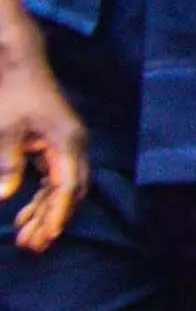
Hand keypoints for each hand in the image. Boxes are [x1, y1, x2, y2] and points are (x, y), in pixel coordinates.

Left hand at [0, 37, 88, 251]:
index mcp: (67, 142)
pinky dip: (43, 198)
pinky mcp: (56, 145)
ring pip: (64, 188)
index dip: (56, 214)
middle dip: (52, 220)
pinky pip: (55, 179)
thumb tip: (5, 196)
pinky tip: (26, 214)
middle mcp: (74, 145)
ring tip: (26, 237)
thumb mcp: (4, 130)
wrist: (18, 64)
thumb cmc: (12, 93)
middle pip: (71, 192)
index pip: (67, 187)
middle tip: (31, 246)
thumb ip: (7, 164)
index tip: (44, 238)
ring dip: (46, 212)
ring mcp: (67, 145)